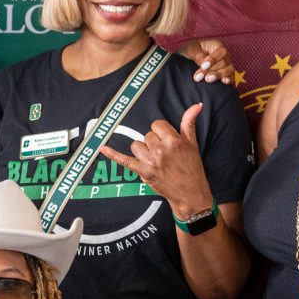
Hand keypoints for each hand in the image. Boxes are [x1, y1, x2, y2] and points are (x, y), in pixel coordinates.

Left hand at [100, 103, 212, 219]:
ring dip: (142, 150)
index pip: (157, 125)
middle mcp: (161, 149)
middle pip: (147, 135)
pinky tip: (101, 148)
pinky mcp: (143, 171)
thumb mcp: (193, 144)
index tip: (166, 140)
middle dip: (154, 142)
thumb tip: (197, 105)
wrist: (190, 193)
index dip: (161, 132)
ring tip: (154, 159)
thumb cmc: (192, 168)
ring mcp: (150, 161)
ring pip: (136, 145)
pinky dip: (112, 154)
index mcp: (174, 140)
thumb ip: (189, 123)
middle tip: (165, 154)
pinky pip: (124, 160)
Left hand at [179, 39, 233, 84]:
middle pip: (224, 62)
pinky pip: (231, 78)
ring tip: (207, 80)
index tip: (203, 66)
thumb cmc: (190, 52)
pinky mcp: (226, 75)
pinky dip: (228, 80)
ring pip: (229, 70)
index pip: (221, 51)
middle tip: (198, 76)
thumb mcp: (189, 49)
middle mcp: (224, 55)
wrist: (187, 61)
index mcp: (216, 45)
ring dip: (218, 75)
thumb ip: (197, 54)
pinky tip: (222, 82)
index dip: (213, 59)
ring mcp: (227, 65)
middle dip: (211, 70)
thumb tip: (203, 61)